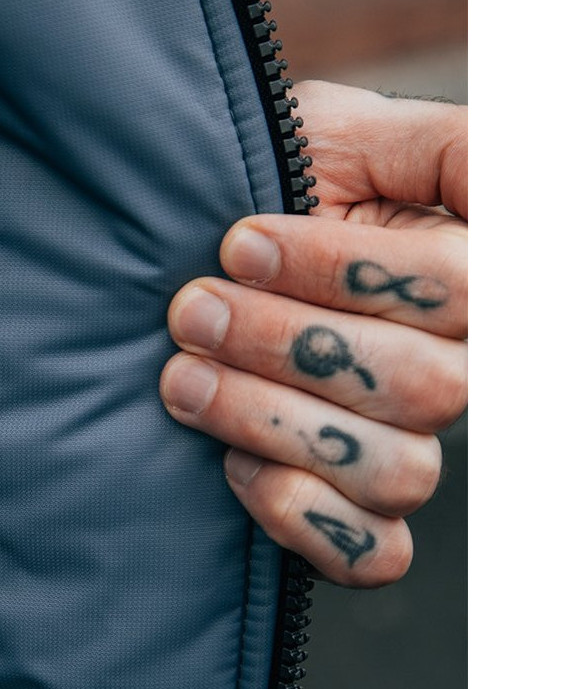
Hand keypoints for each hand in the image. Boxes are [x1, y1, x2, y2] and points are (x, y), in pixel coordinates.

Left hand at [159, 80, 466, 586]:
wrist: (198, 255)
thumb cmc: (278, 182)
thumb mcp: (341, 133)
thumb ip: (436, 143)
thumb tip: (505, 172)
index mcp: (471, 271)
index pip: (458, 289)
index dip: (339, 272)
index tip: (238, 242)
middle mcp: (458, 367)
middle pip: (424, 388)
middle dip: (286, 344)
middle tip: (190, 310)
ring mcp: (411, 444)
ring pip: (398, 472)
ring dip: (274, 425)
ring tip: (182, 379)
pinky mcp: (357, 508)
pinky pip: (374, 554)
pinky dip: (305, 522)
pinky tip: (233, 467)